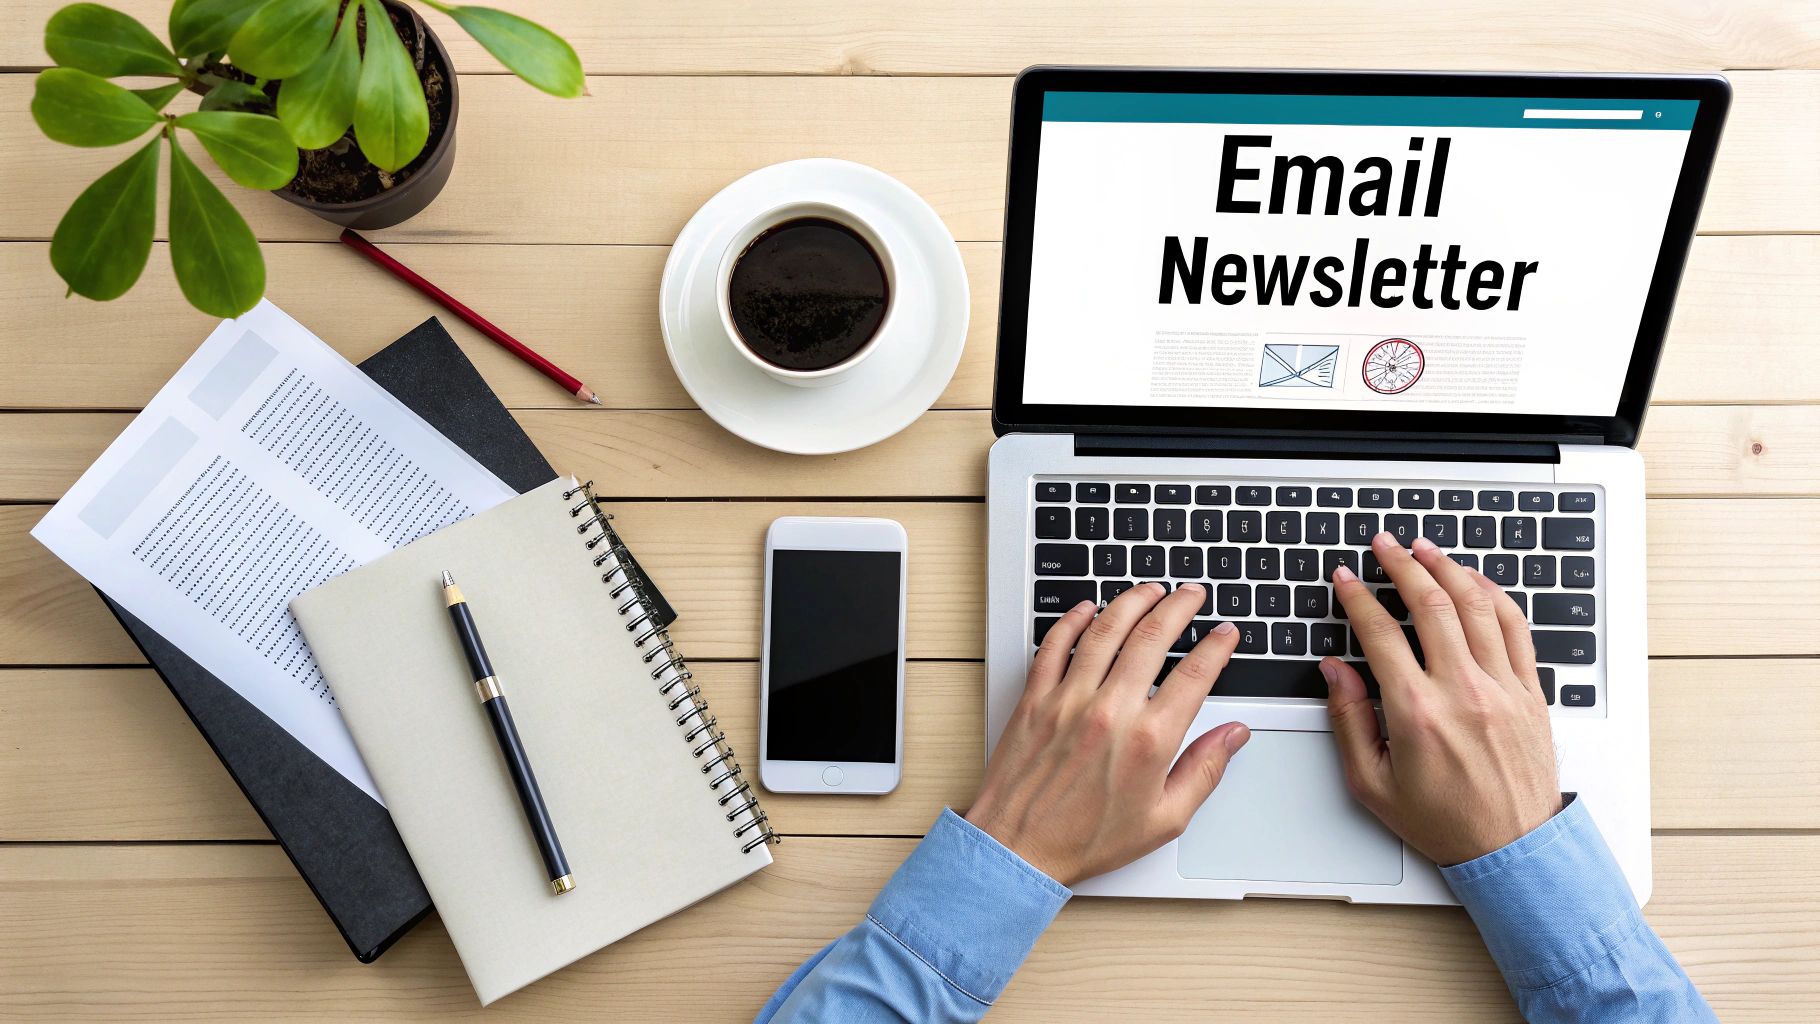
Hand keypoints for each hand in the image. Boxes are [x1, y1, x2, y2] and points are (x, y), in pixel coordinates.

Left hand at [966, 582, 1250, 884]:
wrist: (1018, 849)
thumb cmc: (1087, 840)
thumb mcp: (1164, 820)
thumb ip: (1204, 771)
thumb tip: (1233, 736)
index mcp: (1148, 741)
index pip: (1194, 676)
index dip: (1216, 648)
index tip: (1226, 634)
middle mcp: (1109, 711)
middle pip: (1152, 638)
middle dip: (1178, 607)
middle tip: (1191, 594)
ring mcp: (1068, 700)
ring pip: (1105, 631)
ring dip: (1132, 602)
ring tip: (1150, 589)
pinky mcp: (1035, 699)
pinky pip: (1055, 645)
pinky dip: (1073, 620)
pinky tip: (1088, 609)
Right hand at [1323, 533, 1561, 865]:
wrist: (1512, 849)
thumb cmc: (1443, 821)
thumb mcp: (1372, 783)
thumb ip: (1349, 720)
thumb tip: (1336, 671)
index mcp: (1417, 713)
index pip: (1380, 633)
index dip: (1358, 597)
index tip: (1346, 578)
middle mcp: (1463, 691)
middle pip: (1431, 604)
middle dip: (1401, 565)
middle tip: (1383, 545)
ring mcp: (1503, 688)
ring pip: (1476, 605)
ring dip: (1447, 568)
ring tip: (1425, 549)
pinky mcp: (1530, 692)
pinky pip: (1515, 628)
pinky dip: (1494, 595)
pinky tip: (1476, 580)